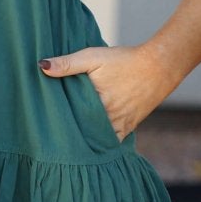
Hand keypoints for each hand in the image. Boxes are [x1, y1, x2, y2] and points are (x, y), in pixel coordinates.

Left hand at [37, 42, 178, 140]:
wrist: (159, 66)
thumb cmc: (124, 60)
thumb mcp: (93, 56)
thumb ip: (68, 64)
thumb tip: (42, 67)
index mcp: (96, 103)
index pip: (69, 119)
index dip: (56, 121)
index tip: (43, 124)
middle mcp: (108, 118)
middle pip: (81, 131)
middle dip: (67, 133)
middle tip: (50, 135)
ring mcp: (119, 125)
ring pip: (96, 139)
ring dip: (83, 139)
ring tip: (66, 141)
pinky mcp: (128, 127)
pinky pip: (111, 142)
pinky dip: (100, 143)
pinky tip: (89, 144)